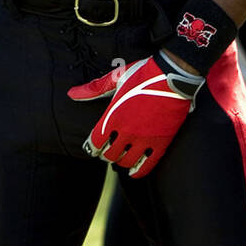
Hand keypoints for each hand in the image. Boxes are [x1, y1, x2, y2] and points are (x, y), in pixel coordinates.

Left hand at [68, 53, 202, 177]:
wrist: (174, 75)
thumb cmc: (144, 73)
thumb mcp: (117, 78)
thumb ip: (94, 89)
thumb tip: (72, 94)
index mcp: (112, 116)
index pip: (95, 143)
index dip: (93, 147)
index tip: (96, 146)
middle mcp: (126, 131)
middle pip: (109, 155)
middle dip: (107, 154)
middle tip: (111, 150)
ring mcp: (144, 138)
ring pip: (126, 162)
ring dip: (122, 161)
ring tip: (123, 157)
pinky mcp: (161, 142)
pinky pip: (147, 165)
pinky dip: (139, 171)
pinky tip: (135, 171)